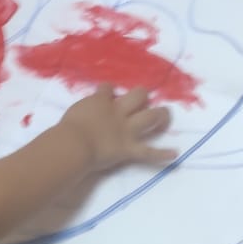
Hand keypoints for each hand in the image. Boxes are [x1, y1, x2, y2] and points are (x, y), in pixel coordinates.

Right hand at [57, 85, 177, 170]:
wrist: (74, 143)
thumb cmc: (67, 128)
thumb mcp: (72, 112)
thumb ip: (81, 110)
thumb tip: (82, 113)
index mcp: (100, 102)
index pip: (107, 89)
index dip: (108, 90)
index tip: (108, 91)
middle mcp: (118, 112)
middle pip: (137, 96)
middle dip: (142, 95)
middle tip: (144, 97)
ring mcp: (126, 130)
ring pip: (149, 117)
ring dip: (160, 116)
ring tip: (165, 114)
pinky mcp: (128, 148)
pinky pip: (148, 152)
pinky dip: (162, 154)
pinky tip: (175, 153)